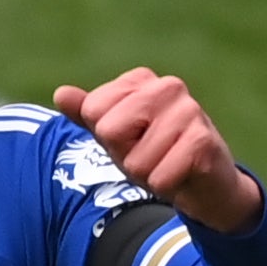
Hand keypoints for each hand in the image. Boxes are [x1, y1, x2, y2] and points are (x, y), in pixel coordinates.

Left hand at [54, 68, 262, 234]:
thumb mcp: (116, 135)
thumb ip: (88, 114)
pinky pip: (160, 178)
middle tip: (151, 156)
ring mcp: (189, 110)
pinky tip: (183, 175)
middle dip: (126, 156)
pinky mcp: (203, 140)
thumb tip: (61, 94)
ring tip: (168, 165)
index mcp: (140, 79)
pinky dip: (166, 186)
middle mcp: (166, 86)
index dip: (108, 138)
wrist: (205, 184)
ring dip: (149, 175)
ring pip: (136, 161)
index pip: (93, 112)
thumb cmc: (157, 155)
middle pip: (110, 132)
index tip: (133, 141)